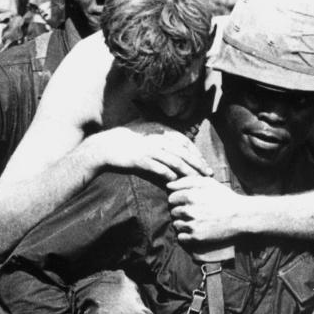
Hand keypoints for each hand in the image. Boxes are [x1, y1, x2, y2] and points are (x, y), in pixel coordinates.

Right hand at [85, 125, 211, 181]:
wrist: (105, 147)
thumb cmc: (125, 143)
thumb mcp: (144, 134)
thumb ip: (158, 137)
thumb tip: (173, 142)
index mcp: (159, 132)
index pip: (184, 142)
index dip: (196, 153)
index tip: (204, 163)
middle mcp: (156, 140)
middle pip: (183, 152)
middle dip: (197, 163)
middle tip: (208, 174)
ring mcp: (149, 149)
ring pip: (174, 161)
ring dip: (187, 171)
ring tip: (197, 180)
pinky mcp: (141, 160)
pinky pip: (158, 168)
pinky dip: (168, 175)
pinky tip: (175, 181)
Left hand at [167, 176, 248, 242]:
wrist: (241, 216)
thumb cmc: (224, 197)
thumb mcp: (208, 183)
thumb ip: (186, 181)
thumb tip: (168, 185)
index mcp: (190, 196)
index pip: (171, 198)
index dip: (178, 199)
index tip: (188, 202)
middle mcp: (189, 211)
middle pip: (173, 212)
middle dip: (180, 211)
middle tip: (194, 211)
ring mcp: (192, 225)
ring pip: (176, 224)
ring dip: (183, 223)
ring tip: (196, 220)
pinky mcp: (196, 237)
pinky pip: (181, 237)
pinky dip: (186, 235)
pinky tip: (196, 230)